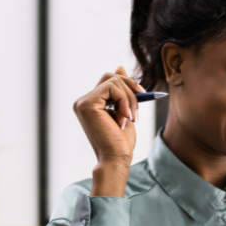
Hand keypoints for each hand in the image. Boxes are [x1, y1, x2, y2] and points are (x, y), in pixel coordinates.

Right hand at [73, 66, 142, 196]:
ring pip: (114, 81)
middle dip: (130, 86)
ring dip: (130, 98)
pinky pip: (112, 87)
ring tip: (131, 117)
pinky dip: (125, 100)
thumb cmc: (121, 142)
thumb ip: (121, 91)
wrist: (116, 160)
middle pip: (110, 76)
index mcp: (91, 104)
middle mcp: (83, 101)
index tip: (142, 95)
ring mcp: (83, 102)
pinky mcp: (87, 104)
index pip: (109, 81)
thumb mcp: (125, 111)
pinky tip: (125, 117)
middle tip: (140, 105)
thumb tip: (119, 66)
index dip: (128, 84)